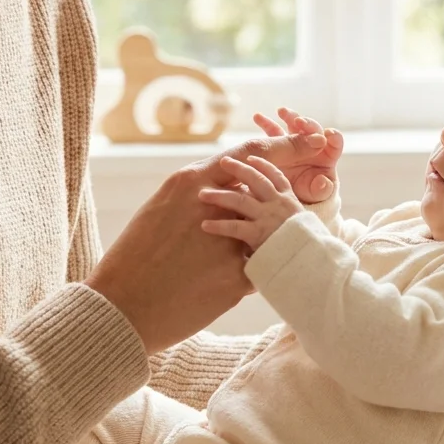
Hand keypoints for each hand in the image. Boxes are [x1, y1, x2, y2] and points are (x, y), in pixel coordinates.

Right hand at [84, 132, 327, 352]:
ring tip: (283, 236)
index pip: (247, 155)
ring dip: (272, 233)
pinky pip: (258, 268)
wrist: (122, 305)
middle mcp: (212, 204)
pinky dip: (258, 271)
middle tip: (322, 168)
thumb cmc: (134, 258)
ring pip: (264, 229)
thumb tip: (217, 191)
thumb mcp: (160, 212)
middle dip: (292, 182)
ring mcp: (226, 240)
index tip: (313, 137)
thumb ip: (194, 198)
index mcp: (190, 181)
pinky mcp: (234, 277)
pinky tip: (260, 278)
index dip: (285, 144)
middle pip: (265, 188)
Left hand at [198, 156, 303, 249]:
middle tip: (223, 163)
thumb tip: (279, 222)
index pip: (276, 178)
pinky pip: (233, 226)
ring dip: (219, 196)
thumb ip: (289, 222)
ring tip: (202, 195)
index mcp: (290, 202)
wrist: (313, 262)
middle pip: (256, 180)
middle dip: (238, 169)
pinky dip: (218, 226)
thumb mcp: (304, 228)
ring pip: (240, 199)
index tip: (251, 159)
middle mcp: (279, 205)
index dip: (263, 166)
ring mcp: (268, 217)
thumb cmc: (310, 251)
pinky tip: (205, 226)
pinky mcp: (258, 234)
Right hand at [252, 108, 343, 203]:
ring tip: (282, 112)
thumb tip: (323, 182)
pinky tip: (257, 117)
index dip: (333, 137)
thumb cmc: (305, 195)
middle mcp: (313, 146)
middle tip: (299, 122)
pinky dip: (266, 123)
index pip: (335, 142)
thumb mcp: (313, 194)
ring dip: (289, 117)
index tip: (328, 135)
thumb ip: (320, 189)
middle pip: (314, 130)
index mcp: (327, 156)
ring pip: (294, 125)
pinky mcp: (279, 144)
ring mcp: (296, 143)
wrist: (286, 198)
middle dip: (308, 124)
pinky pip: (273, 132)